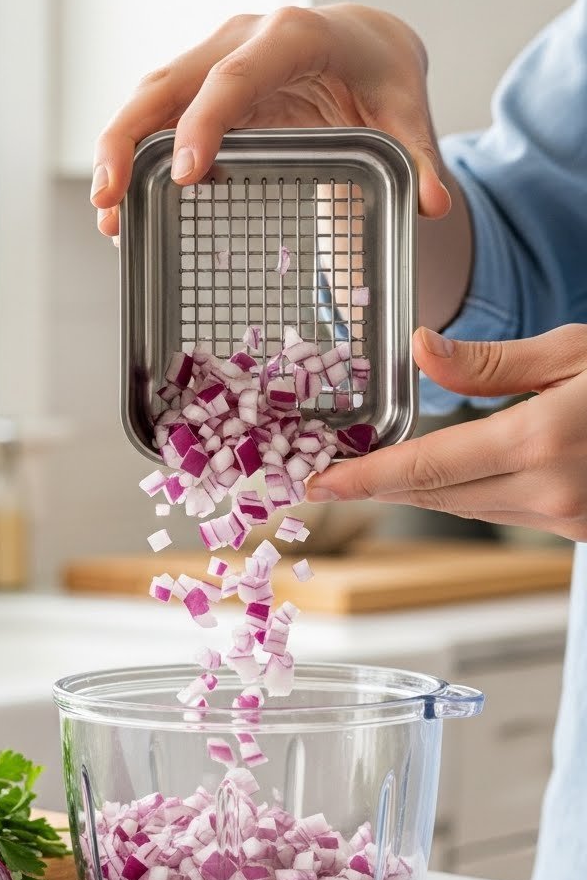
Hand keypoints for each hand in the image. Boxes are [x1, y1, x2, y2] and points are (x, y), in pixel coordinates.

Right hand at [91, 4, 451, 239]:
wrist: (365, 46)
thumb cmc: (381, 76)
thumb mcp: (406, 111)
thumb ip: (418, 157)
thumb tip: (434, 207)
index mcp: (293, 36)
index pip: (238, 75)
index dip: (206, 120)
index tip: (185, 174)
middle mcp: (241, 39)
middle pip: (170, 81)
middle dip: (131, 136)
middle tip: (109, 196)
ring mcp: (212, 59)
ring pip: (150, 96)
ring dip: (119, 150)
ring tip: (106, 212)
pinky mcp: (199, 84)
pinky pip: (156, 114)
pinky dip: (135, 155)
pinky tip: (122, 205)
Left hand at [306, 324, 586, 541]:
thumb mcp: (575, 351)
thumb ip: (493, 361)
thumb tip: (423, 352)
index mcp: (541, 440)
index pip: (428, 466)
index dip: (365, 478)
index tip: (319, 483)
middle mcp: (549, 492)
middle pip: (438, 494)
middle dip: (378, 486)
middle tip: (325, 478)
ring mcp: (567, 519)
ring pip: (469, 507)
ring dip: (422, 490)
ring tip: (374, 474)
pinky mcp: (580, 529)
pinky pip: (504, 512)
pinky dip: (469, 493)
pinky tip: (449, 474)